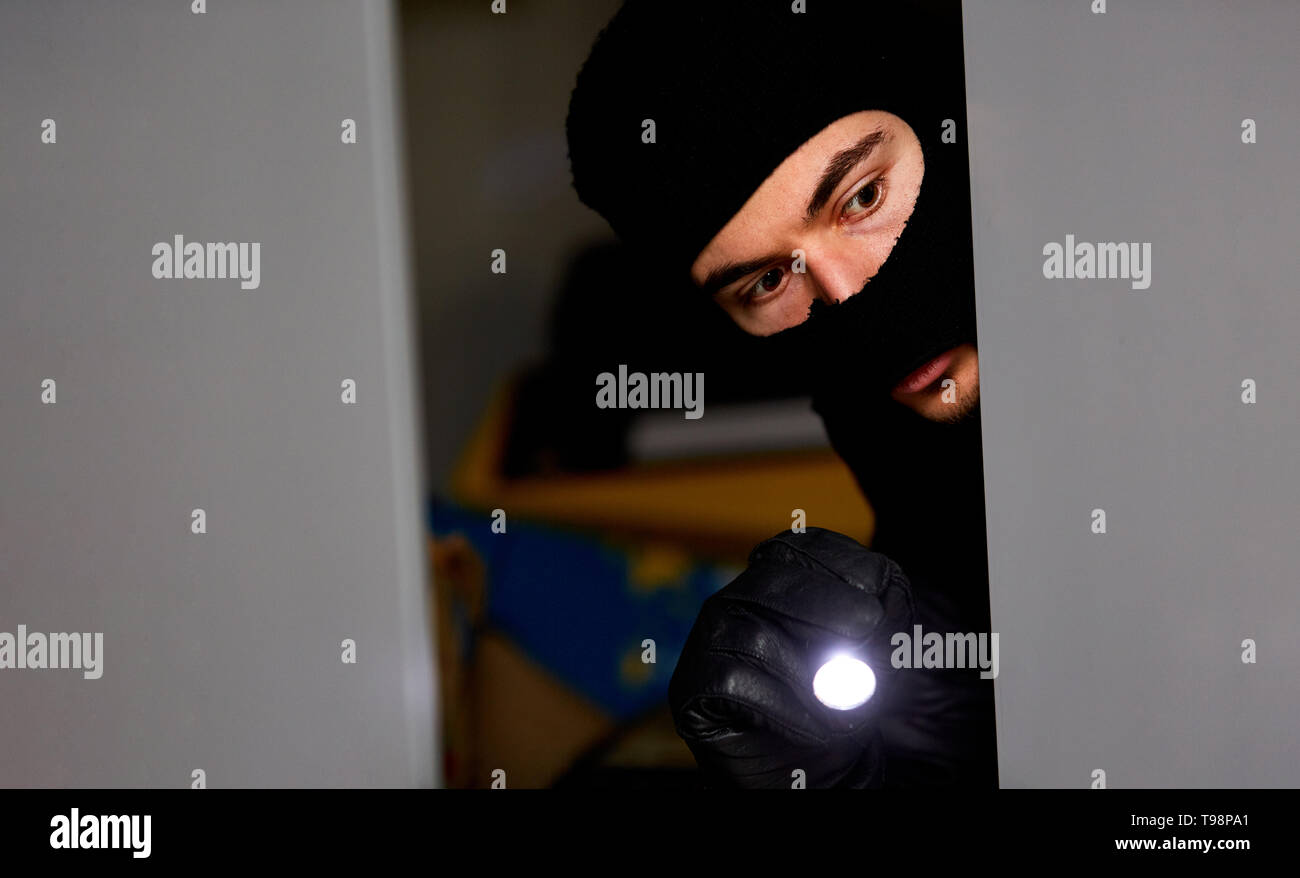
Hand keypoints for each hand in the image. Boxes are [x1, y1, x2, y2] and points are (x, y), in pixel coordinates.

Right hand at [668, 527, 913, 787]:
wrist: (810, 771)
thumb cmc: (840, 705)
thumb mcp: (877, 659)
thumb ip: (882, 627)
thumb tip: (878, 609)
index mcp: (776, 580)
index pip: (799, 548)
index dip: (840, 566)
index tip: (879, 594)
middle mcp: (734, 600)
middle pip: (771, 581)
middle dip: (825, 601)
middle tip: (868, 627)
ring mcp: (707, 641)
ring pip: (753, 636)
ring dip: (810, 675)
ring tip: (847, 708)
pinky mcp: (689, 687)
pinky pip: (734, 683)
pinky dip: (784, 707)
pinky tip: (814, 727)